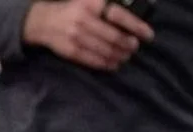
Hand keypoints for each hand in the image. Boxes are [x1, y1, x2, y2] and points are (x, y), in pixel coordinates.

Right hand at [23, 0, 154, 71]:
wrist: (44, 21)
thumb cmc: (73, 10)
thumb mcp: (90, 1)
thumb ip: (109, 6)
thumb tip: (133, 16)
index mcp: (92, 4)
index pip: (119, 16)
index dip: (137, 26)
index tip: (148, 35)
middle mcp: (84, 20)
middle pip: (114, 37)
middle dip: (128, 45)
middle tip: (135, 47)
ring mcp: (76, 37)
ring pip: (105, 50)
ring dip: (119, 56)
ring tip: (126, 57)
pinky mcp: (70, 50)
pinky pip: (92, 60)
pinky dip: (106, 64)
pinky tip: (113, 64)